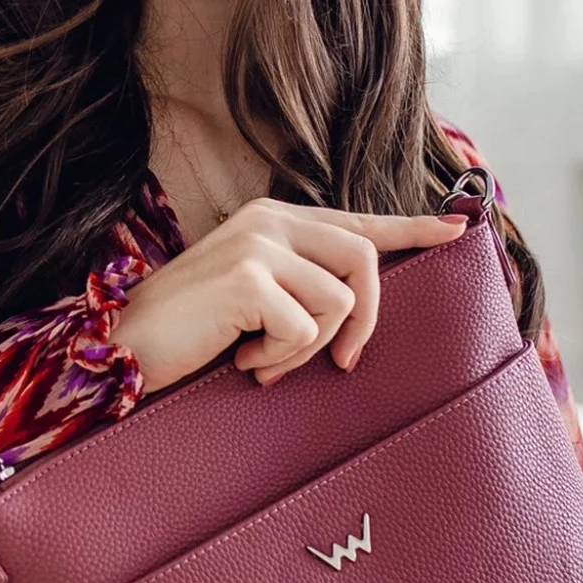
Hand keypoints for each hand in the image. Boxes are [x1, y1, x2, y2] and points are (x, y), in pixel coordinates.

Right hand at [113, 197, 467, 395]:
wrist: (125, 350)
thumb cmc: (189, 333)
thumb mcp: (253, 300)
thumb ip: (299, 287)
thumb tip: (356, 307)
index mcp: (273, 220)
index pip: (356, 220)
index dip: (411, 228)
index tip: (457, 229)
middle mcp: (269, 220)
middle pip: (364, 259)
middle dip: (364, 319)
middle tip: (340, 362)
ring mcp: (258, 245)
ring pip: (338, 302)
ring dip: (308, 350)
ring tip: (260, 360)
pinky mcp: (248, 278)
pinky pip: (304, 329)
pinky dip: (279, 359)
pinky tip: (242, 361)